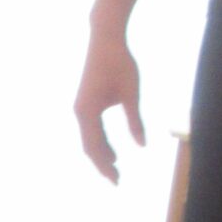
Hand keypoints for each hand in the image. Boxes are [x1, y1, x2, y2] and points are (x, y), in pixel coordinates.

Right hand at [74, 32, 143, 183]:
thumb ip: (135, 121)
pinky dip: (100, 141)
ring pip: (89, 139)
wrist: (105, 39)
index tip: (116, 181)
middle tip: (116, 180)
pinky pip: (91, 129)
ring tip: (115, 166)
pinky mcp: (85, 103)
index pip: (95, 148)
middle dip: (102, 164)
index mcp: (87, 113)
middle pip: (89, 147)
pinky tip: (110, 147)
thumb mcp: (131, 93)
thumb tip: (142, 146)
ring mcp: (80, 109)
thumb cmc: (120, 63)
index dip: (105, 166)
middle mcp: (80, 113)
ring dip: (101, 153)